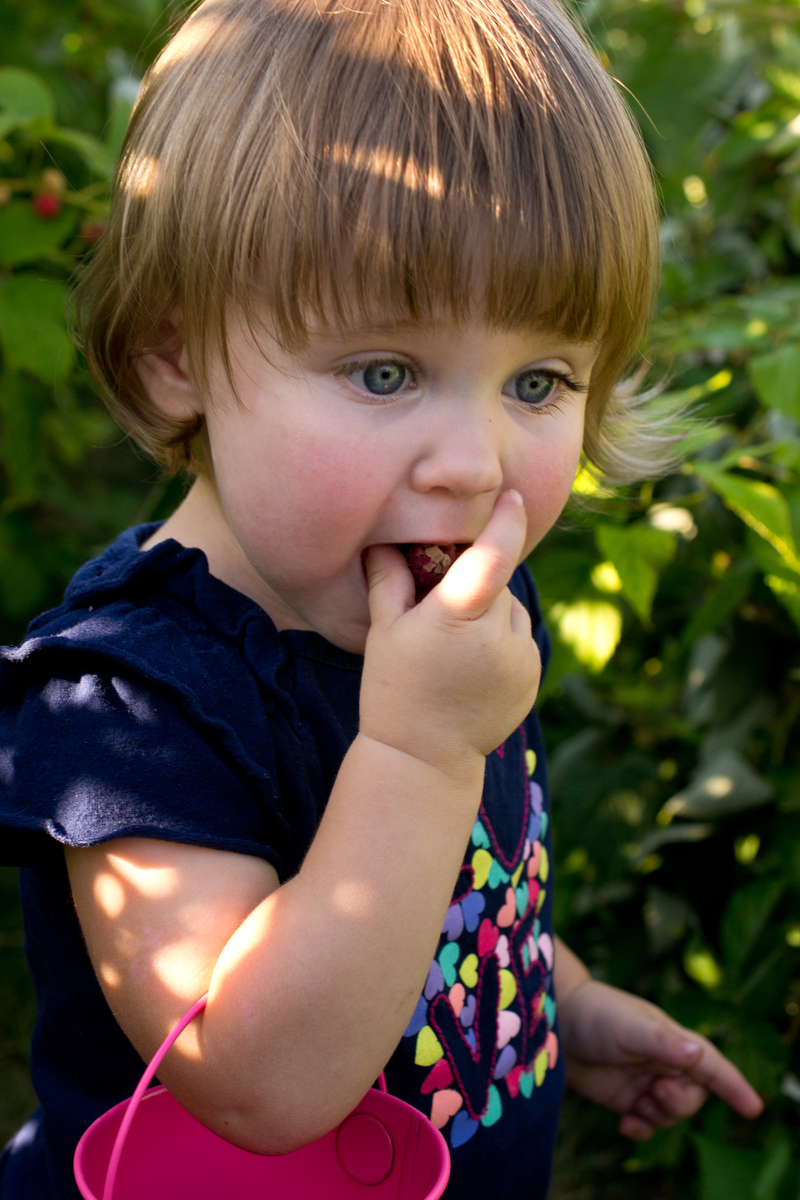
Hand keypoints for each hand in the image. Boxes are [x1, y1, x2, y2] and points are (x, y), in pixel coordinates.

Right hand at [359, 490, 540, 775]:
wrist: (423, 758)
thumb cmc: (393, 689)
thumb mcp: (383, 632)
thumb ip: (389, 579)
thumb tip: (386, 539)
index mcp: (457, 618)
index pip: (494, 555)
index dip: (506, 521)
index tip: (511, 497)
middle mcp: (498, 637)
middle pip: (499, 582)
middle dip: (478, 580)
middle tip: (445, 605)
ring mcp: (521, 660)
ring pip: (513, 610)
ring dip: (492, 612)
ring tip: (456, 647)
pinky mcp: (533, 677)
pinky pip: (521, 639)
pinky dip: (503, 640)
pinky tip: (472, 667)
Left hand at [559, 980, 763, 1139]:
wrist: (554, 1022)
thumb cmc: (596, 1014)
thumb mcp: (630, 1026)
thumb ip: (663, 1042)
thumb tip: (697, 1053)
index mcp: (672, 1041)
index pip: (711, 1066)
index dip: (733, 1086)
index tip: (753, 1108)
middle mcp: (662, 1061)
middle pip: (692, 1097)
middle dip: (680, 1104)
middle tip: (655, 1093)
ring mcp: (643, 1080)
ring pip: (670, 1114)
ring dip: (658, 1118)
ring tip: (636, 1106)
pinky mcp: (623, 1096)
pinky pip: (645, 1124)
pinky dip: (640, 1130)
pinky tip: (625, 1125)